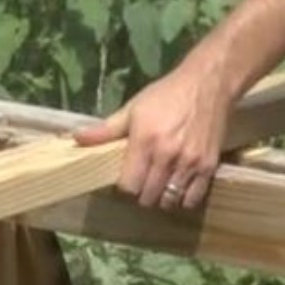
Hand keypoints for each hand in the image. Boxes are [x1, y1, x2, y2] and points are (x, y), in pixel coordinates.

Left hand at [71, 62, 232, 210]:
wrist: (208, 84)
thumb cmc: (166, 94)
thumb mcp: (133, 108)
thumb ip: (106, 129)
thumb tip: (76, 138)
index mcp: (145, 141)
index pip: (128, 186)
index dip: (125, 186)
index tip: (127, 178)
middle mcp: (167, 156)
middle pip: (147, 197)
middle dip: (142, 193)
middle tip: (143, 181)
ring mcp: (190, 163)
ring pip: (169, 201)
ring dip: (161, 197)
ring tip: (160, 185)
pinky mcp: (209, 167)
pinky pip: (192, 199)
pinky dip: (183, 199)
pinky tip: (179, 186)